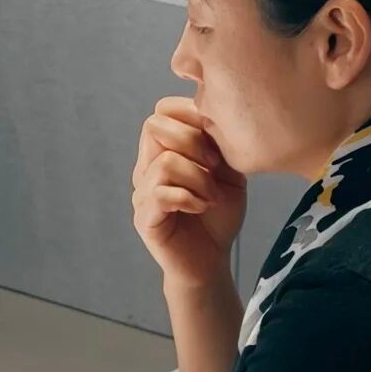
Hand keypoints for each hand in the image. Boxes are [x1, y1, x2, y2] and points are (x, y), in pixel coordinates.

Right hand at [131, 97, 246, 288]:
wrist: (211, 261)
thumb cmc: (218, 216)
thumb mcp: (227, 172)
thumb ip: (218, 144)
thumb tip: (216, 114)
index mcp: (164, 151)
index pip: (162, 111)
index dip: (190, 115)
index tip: (217, 142)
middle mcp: (147, 167)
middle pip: (154, 126)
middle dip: (193, 141)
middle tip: (215, 167)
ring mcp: (142, 193)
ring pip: (164, 162)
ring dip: (198, 178)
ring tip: (212, 197)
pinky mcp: (144, 218)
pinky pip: (161, 194)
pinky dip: (190, 198)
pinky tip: (203, 207)